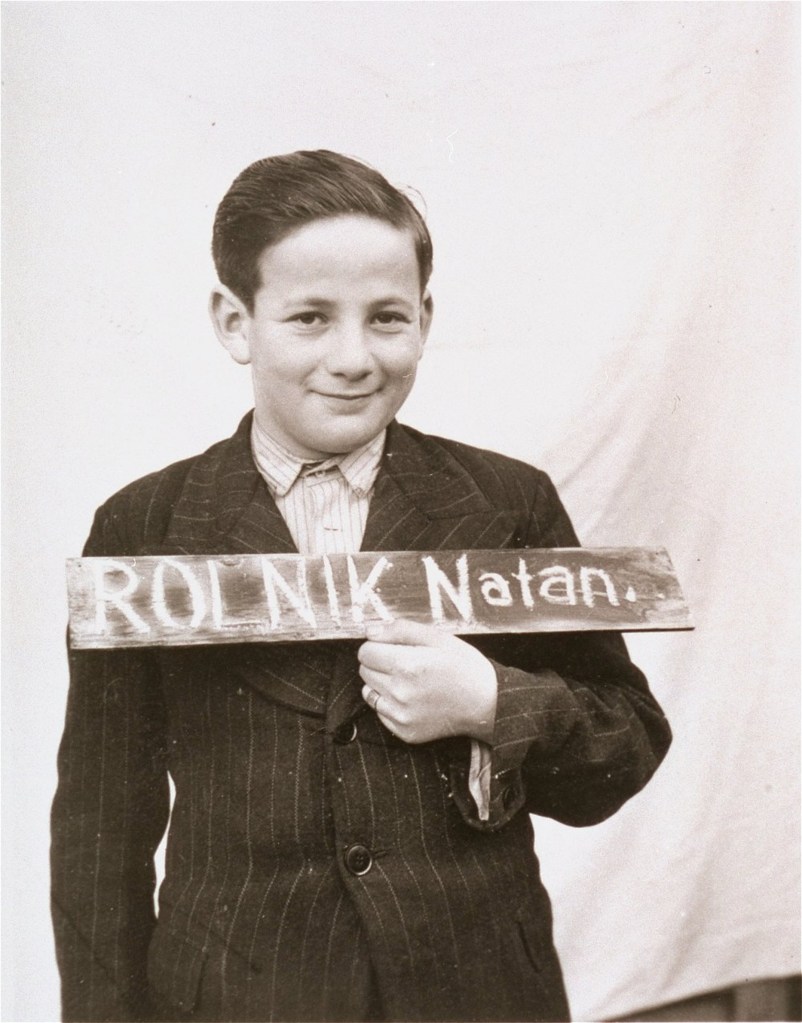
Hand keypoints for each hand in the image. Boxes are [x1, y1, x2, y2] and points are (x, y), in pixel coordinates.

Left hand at [358, 620, 496, 744]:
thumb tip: (369, 630)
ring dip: (382, 684)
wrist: (487, 703)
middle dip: (380, 664)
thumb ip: (399, 630)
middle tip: (406, 663)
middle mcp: (399, 693)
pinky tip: (413, 699)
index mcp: (406, 665)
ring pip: (369, 692)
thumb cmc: (464, 667)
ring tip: (409, 682)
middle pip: (365, 671)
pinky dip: (390, 704)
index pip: (365, 651)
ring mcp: (401, 716)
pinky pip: (380, 712)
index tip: (395, 647)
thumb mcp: (437, 638)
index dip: (379, 645)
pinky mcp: (404, 732)